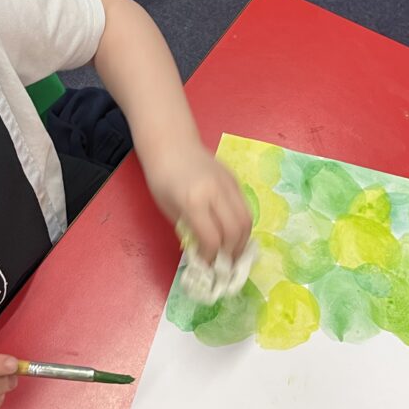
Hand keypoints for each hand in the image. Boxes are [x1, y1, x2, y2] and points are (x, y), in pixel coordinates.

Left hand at [145, 141, 252, 262]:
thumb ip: (188, 229)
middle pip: (235, 231)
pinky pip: (245, 207)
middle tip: (226, 263)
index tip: (207, 265)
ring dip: (243, 240)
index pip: (212, 238)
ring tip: (234, 251)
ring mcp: (228, 185)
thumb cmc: (162, 177)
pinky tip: (234, 232)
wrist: (171, 144)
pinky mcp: (235, 180)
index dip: (211, 257)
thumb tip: (204, 250)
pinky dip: (242, 224)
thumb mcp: (168, 209)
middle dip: (232, 252)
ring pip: (246, 219)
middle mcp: (215, 193)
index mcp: (193, 201)